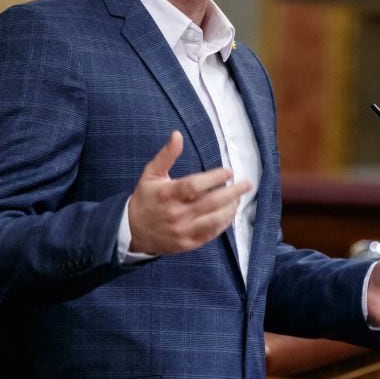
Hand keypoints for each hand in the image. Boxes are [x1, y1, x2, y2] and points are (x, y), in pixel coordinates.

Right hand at [128, 131, 251, 254]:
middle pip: (210, 202)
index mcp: (167, 194)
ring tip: (239, 197)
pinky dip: (223, 223)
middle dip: (232, 192)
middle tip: (246, 184)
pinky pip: (210, 234)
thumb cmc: (145, 198)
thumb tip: (177, 134)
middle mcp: (175, 214)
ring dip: (230, 208)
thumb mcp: (151, 174)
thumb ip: (167, 155)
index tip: (229, 171)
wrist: (133, 231)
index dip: (214, 178)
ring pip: (213, 219)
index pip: (195, 185)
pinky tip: (230, 213)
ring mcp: (182, 230)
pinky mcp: (187, 243)